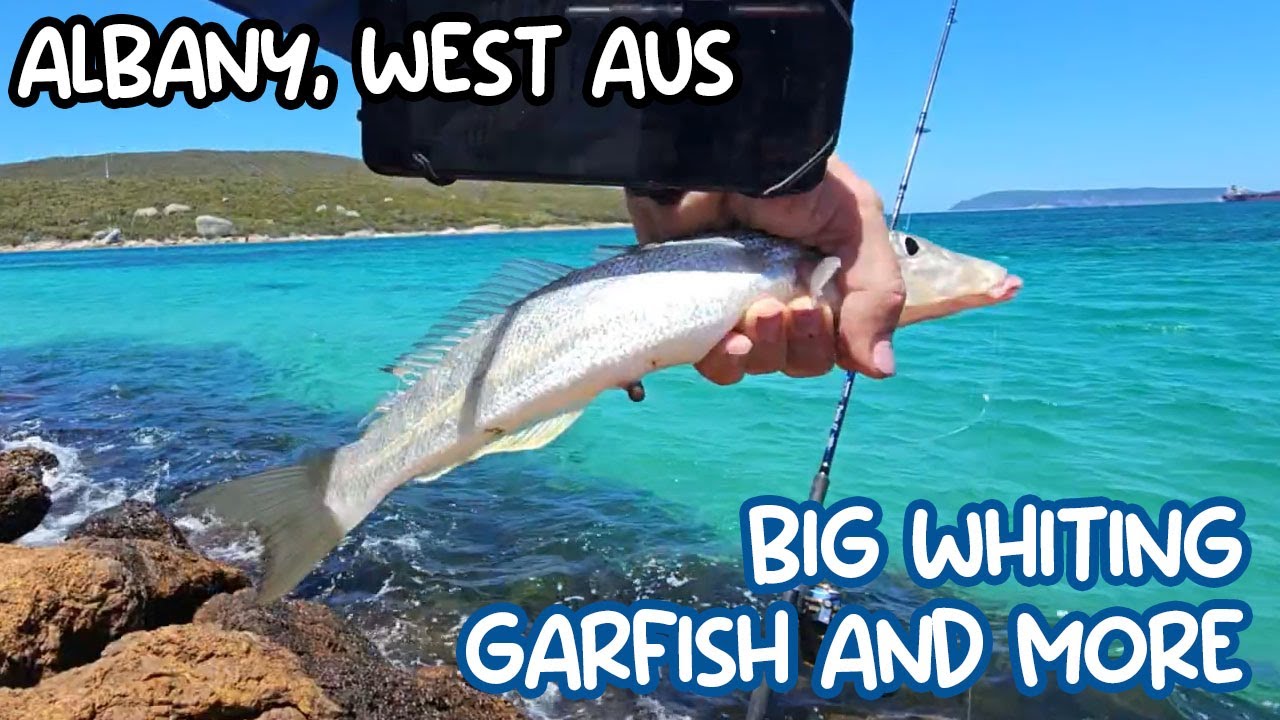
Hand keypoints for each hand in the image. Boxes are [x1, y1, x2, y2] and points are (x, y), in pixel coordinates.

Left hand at [626, 157, 904, 385]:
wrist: (718, 154)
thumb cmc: (791, 177)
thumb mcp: (855, 222)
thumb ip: (876, 293)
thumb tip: (881, 370)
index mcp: (823, 278)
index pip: (838, 341)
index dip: (835, 342)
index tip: (820, 311)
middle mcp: (781, 295)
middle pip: (799, 359)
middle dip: (802, 343)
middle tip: (792, 306)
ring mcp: (734, 305)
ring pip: (758, 362)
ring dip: (767, 350)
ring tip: (760, 311)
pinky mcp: (691, 309)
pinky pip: (712, 361)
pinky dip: (726, 361)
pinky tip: (732, 341)